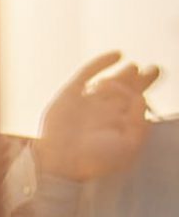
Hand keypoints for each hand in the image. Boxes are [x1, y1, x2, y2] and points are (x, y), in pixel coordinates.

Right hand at [33, 50, 159, 181]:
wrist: (61, 162)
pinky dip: (101, 63)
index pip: (136, 101)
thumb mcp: (128, 146)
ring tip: (134, 67)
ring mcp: (87, 102)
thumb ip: (140, 125)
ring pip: (108, 82)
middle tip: (155, 69)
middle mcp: (104, 111)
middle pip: (126, 90)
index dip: (147, 89)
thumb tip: (142, 99)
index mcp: (118, 123)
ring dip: (123, 74)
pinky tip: (117, 54)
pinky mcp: (70, 94)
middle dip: (140, 80)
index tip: (156, 74)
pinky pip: (87, 74)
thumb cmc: (95, 160)